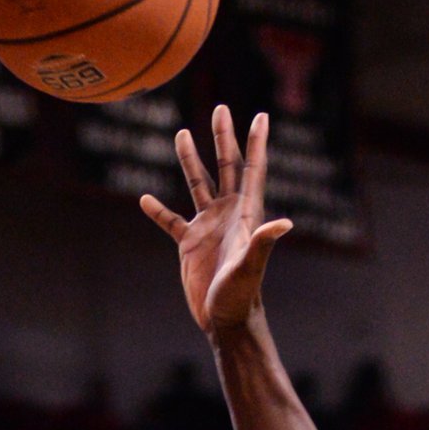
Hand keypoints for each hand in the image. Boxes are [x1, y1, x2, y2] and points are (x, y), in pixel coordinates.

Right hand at [141, 105, 294, 337]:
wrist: (224, 320)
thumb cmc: (242, 296)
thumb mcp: (250, 267)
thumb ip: (262, 242)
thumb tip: (283, 223)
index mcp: (246, 214)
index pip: (252, 170)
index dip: (256, 143)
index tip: (260, 116)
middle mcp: (228, 214)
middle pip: (226, 167)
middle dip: (224, 138)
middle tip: (220, 109)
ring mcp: (208, 227)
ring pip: (198, 185)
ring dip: (190, 160)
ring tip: (181, 133)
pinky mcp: (189, 243)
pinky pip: (171, 220)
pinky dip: (158, 210)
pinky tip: (145, 199)